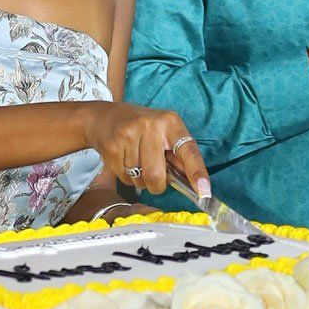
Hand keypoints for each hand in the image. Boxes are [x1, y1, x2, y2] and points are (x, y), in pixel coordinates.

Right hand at [83, 102, 210, 201]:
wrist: (104, 117)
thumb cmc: (141, 128)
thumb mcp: (164, 132)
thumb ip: (178, 155)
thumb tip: (195, 183)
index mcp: (170, 122)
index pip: (188, 150)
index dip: (197, 172)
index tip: (204, 190)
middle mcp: (150, 126)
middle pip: (156, 175)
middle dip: (157, 185)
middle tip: (155, 178)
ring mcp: (128, 135)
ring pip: (139, 179)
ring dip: (140, 181)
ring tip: (137, 164)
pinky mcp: (112, 146)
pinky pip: (124, 178)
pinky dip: (127, 177)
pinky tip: (125, 162)